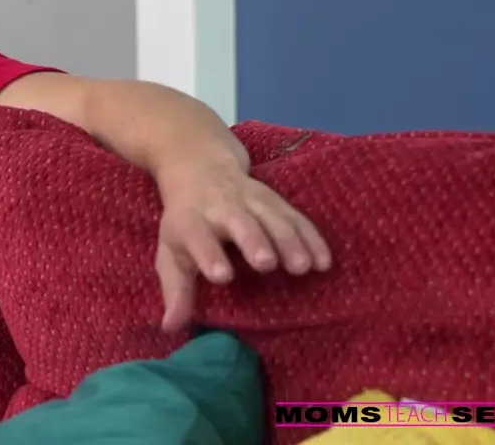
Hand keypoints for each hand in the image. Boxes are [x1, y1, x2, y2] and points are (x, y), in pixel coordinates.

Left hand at [153, 161, 330, 332]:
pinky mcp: (275, 199)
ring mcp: (251, 199)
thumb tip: (171, 327)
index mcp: (191, 220)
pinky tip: (323, 261)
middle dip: (253, 241)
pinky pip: (296, 218)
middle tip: (266, 264)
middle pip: (239, 222)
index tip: (222, 276)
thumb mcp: (171, 250)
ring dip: (288, 240)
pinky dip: (311, 238)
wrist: (199, 166)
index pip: (198, 236)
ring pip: (272, 218)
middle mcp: (221, 207)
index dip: (209, 254)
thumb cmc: (185, 221)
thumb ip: (175, 289)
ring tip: (302, 267)